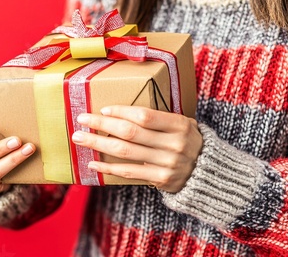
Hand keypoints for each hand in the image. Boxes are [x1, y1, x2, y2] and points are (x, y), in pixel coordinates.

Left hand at [72, 106, 202, 192]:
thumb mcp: (183, 124)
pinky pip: (128, 172)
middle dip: (102, 125)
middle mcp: (173, 144)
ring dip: (98, 144)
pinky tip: (92, 162)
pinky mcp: (160, 179)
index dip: (121, 111)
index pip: (144, 116)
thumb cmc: (189, 142)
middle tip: (81, 119)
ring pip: (125, 152)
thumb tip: (122, 111)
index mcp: (179, 125)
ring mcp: (166, 163)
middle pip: (130, 132)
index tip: (102, 110)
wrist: (207, 173)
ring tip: (80, 138)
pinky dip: (108, 167)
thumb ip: (160, 118)